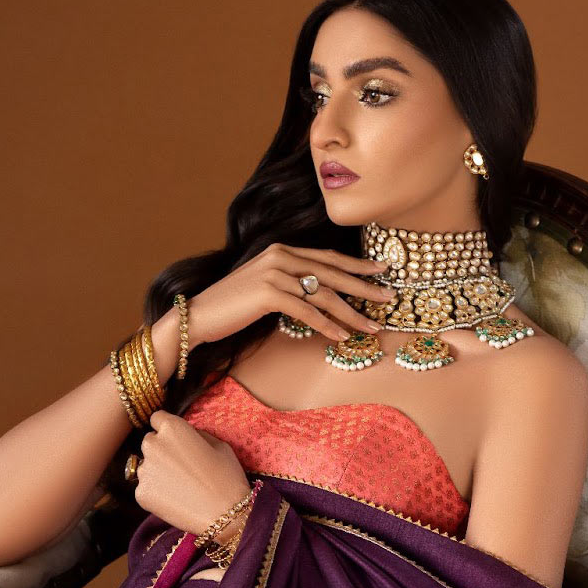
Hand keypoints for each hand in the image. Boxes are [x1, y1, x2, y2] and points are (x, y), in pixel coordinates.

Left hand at [133, 409, 251, 539]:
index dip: (166, 429)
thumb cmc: (227, 477)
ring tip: (179, 486)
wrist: (224, 514)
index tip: (174, 440)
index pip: (157, 418)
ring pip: (146, 466)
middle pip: (149, 442)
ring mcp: (145, 470)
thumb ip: (196, 434)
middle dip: (161, 450)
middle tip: (180, 466)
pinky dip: (156, 492)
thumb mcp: (219, 445)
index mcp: (172, 427)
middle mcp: (153, 444)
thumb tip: (187, 434)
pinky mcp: (141, 493)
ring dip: (157, 472)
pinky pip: (145, 488)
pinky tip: (174, 499)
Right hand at [186, 242, 391, 347]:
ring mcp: (275, 273)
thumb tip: (320, 297)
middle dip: (364, 287)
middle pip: (333, 273)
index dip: (357, 265)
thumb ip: (290, 284)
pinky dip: (326, 326)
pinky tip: (341, 337)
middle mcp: (281, 256)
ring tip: (370, 327)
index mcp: (282, 250)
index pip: (328, 257)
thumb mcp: (264, 287)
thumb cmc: (232, 307)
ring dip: (351, 313)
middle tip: (388, 297)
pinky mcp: (268, 293)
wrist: (198, 315)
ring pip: (324, 294)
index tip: (381, 271)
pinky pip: (307, 312)